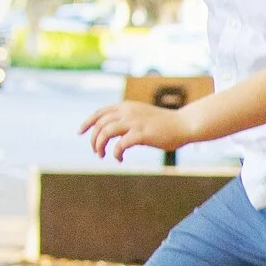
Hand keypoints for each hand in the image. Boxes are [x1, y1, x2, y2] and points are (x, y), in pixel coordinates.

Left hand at [79, 100, 195, 161]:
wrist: (185, 124)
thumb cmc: (166, 124)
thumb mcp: (143, 116)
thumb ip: (128, 120)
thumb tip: (115, 133)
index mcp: (127, 106)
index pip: (100, 112)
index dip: (87, 122)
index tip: (80, 132)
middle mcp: (128, 112)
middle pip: (99, 124)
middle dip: (93, 139)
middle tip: (96, 152)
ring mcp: (134, 122)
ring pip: (105, 132)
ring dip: (99, 145)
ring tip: (101, 155)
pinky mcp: (141, 134)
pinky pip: (120, 145)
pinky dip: (116, 153)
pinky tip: (119, 159)